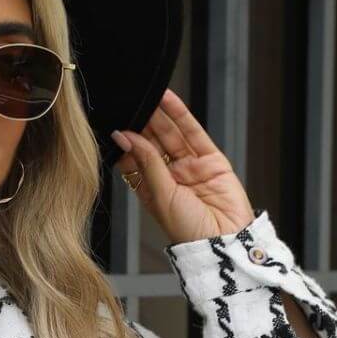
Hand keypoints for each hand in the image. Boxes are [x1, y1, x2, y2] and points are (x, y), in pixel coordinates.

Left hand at [111, 89, 256, 246]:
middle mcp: (171, 177)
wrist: (222, 241)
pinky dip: (180, 114)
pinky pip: (194, 132)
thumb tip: (126, 138)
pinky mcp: (211, 159)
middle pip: (153, 144)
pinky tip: (167, 99)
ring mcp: (191, 167)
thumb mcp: (162, 195)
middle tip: (128, 105)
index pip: (135, 161)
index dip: (126, 143)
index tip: (114, 125)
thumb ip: (147, 162)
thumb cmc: (189, 230)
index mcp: (153, 191)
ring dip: (158, 115)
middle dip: (141, 125)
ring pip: (171, 134)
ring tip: (144, 96)